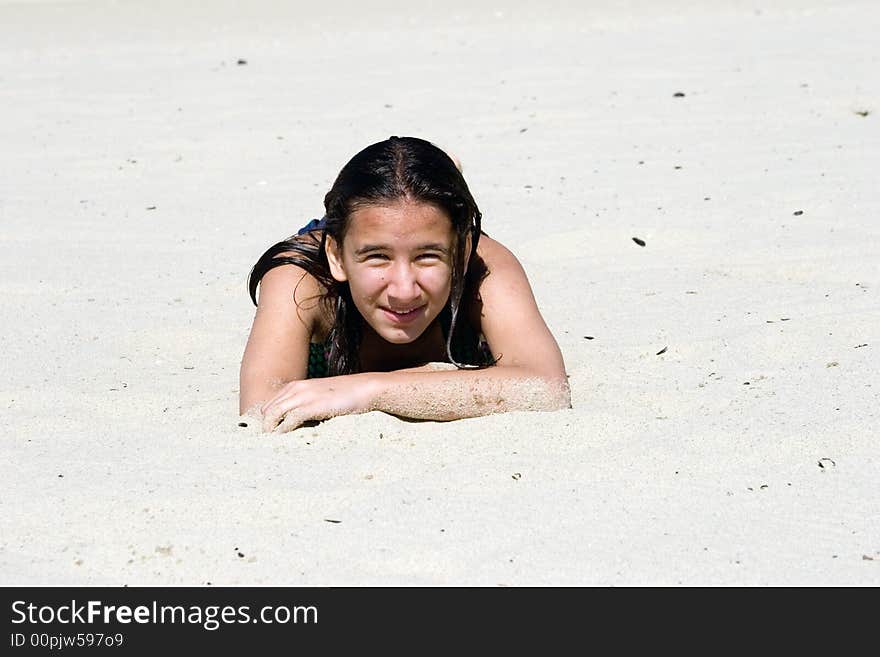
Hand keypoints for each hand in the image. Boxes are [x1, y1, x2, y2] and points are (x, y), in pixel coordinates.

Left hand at [260, 373, 379, 432]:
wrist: (365, 388)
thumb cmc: (345, 396)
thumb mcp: (320, 397)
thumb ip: (307, 406)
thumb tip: (297, 425)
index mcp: (296, 386)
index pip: (270, 404)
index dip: (267, 420)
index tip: (268, 436)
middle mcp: (295, 389)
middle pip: (267, 409)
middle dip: (265, 426)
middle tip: (268, 443)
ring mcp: (302, 396)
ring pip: (273, 414)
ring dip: (270, 430)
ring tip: (271, 445)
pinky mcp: (311, 406)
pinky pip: (288, 421)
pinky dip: (283, 432)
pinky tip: (284, 441)